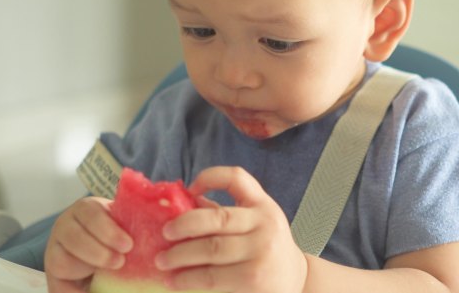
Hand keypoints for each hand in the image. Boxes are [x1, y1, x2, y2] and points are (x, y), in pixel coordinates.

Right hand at [44, 197, 132, 292]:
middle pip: (74, 237)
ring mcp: (55, 247)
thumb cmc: (117, 234)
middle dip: (98, 252)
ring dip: (86, 269)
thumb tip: (155, 230)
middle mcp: (65, 225)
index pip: (91, 213)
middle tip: (120, 262)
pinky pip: (56, 283)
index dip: (109, 230)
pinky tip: (88, 290)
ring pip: (62, 260)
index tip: (128, 245)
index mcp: (85, 209)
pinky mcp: (51, 271)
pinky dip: (73, 291)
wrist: (100, 248)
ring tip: (104, 274)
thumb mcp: (122, 225)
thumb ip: (131, 225)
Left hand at [154, 166, 307, 292]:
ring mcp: (260, 251)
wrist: (295, 281)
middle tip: (165, 232)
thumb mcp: (254, 224)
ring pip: (210, 249)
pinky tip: (177, 280)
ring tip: (162, 261)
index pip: (237, 178)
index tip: (190, 188)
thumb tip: (179, 204)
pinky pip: (212, 277)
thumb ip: (223, 214)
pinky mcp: (252, 278)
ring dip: (180, 255)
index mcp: (262, 204)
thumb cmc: (265, 248)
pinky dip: (189, 279)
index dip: (210, 177)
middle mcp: (264, 223)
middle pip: (216, 218)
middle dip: (184, 224)